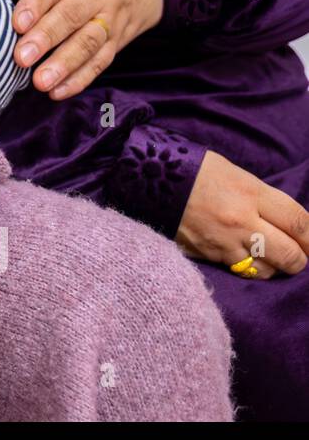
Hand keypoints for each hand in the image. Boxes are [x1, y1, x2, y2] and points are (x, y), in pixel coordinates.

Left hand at [9, 0, 163, 100]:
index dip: (36, 3)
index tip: (15, 24)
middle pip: (72, 15)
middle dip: (46, 38)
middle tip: (20, 58)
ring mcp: (112, 19)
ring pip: (89, 43)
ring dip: (64, 64)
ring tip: (39, 82)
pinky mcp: (118, 42)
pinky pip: (101, 62)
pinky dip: (80, 79)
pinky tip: (58, 92)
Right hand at [175, 150, 308, 278]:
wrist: (145, 176)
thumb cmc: (194, 169)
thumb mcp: (235, 174)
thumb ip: (262, 198)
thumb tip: (285, 222)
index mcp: (250, 193)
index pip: (300, 223)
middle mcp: (241, 221)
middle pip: (290, 255)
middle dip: (299, 259)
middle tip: (297, 255)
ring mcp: (222, 242)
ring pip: (265, 270)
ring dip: (271, 266)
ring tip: (267, 256)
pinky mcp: (204, 255)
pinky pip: (235, 269)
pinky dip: (244, 266)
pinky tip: (239, 255)